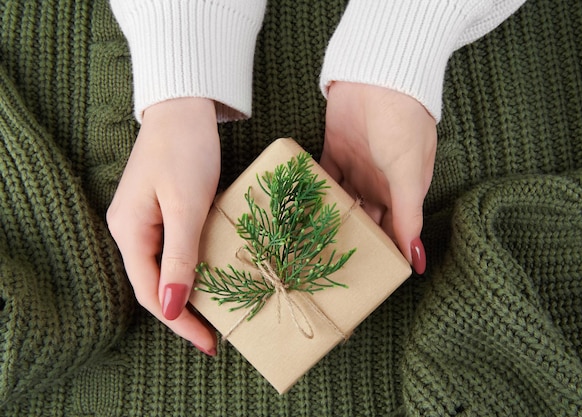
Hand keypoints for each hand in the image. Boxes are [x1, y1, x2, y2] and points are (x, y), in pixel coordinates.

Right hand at [107, 98, 219, 354]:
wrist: (185, 108)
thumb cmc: (186, 151)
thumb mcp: (186, 207)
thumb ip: (180, 258)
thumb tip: (170, 307)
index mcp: (129, 231)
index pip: (149, 292)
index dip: (178, 322)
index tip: (208, 343)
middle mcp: (129, 230)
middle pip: (153, 284)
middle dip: (183, 312)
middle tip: (215, 335)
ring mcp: (143, 220)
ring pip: (163, 269)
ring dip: (187, 293)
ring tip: (216, 314)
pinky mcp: (160, 211)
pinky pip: (172, 251)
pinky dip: (191, 269)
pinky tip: (210, 278)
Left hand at [321, 82, 436, 273]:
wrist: (377, 76)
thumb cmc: (403, 124)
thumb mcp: (409, 174)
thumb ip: (409, 216)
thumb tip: (416, 262)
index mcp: (403, 190)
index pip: (395, 230)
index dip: (385, 253)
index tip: (369, 278)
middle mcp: (380, 182)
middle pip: (366, 219)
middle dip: (353, 240)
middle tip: (332, 266)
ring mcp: (356, 166)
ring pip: (343, 201)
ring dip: (331, 218)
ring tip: (311, 244)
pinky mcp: (334, 150)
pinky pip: (323, 177)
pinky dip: (315, 191)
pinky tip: (301, 210)